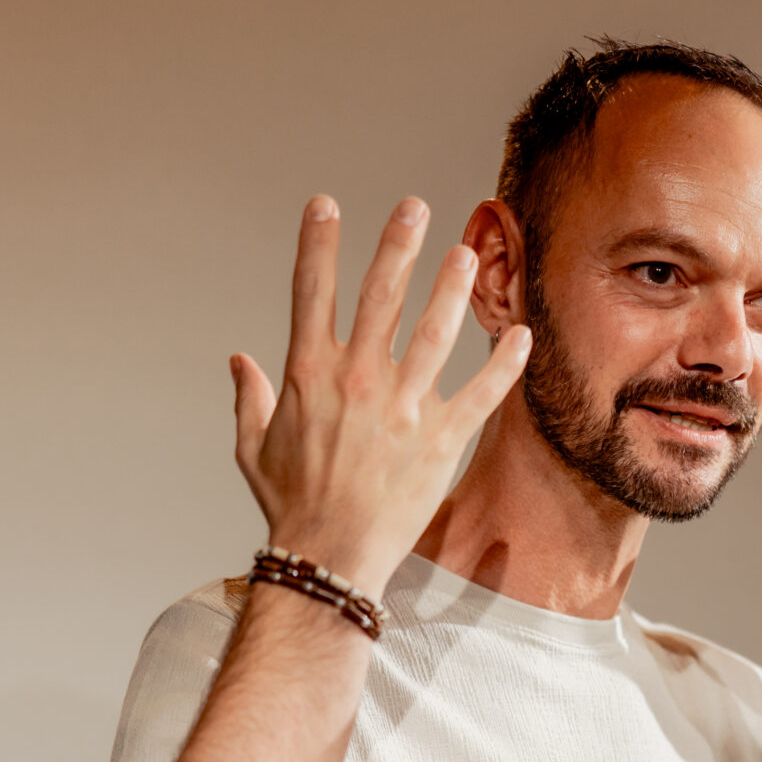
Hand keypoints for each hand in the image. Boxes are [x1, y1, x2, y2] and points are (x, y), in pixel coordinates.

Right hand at [230, 196, 531, 589]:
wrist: (329, 556)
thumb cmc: (290, 507)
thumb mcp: (254, 449)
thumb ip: (250, 400)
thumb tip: (239, 360)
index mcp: (308, 375)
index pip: (310, 293)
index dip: (317, 244)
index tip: (325, 204)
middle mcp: (356, 381)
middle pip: (380, 297)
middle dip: (397, 247)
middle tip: (415, 207)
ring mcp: (402, 408)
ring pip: (434, 333)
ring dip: (451, 289)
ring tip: (467, 254)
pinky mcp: (440, 440)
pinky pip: (480, 393)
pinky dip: (504, 365)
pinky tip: (522, 335)